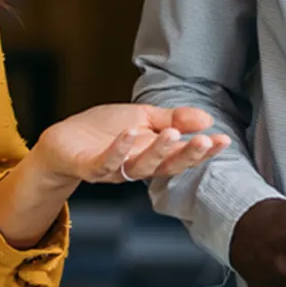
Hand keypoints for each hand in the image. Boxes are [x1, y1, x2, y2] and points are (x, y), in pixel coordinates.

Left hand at [33, 103, 230, 186]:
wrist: (63, 140)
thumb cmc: (104, 131)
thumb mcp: (142, 118)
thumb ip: (173, 119)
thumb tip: (208, 119)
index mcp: (152, 155)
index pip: (182, 156)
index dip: (203, 151)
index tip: (223, 140)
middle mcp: (137, 166)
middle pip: (167, 166)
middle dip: (187, 155)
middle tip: (204, 140)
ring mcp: (114, 168)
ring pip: (140, 166)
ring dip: (157, 151)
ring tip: (171, 133)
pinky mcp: (90, 166)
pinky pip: (106, 162)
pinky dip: (119, 149)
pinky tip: (130, 133)